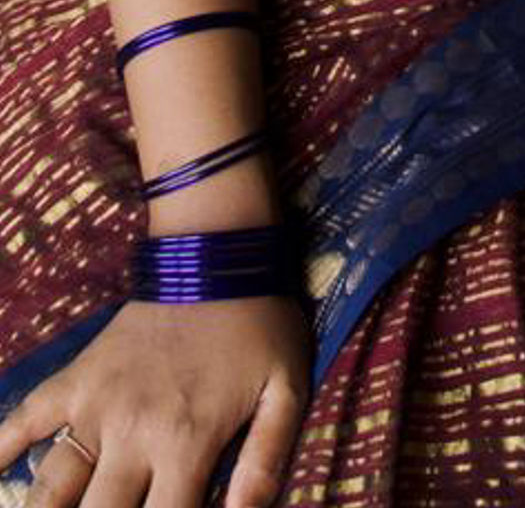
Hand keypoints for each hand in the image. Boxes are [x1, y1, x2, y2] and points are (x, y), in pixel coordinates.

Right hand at [0, 297, 307, 507]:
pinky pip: (24, 420)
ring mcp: (95, 406)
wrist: (215, 251)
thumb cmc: (258, 322)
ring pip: (51, 490)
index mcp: (186, 443)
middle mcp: (132, 434)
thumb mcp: (285, 389)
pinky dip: (2, 448)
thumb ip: (265, 460)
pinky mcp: (74, 378)